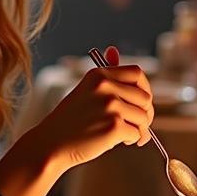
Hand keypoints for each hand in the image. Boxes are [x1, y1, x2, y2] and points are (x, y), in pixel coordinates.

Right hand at [34, 44, 154, 171]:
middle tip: (139, 124)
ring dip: (140, 129)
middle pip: (145, 97)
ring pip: (143, 116)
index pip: (137, 74)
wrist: (51, 144)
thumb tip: (114, 51)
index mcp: (99, 74)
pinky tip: (121, 141)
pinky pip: (137, 133)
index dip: (145, 88)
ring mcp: (110, 105)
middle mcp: (106, 86)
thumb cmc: (70, 120)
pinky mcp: (114, 125)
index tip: (142, 102)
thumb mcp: (85, 90)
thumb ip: (105, 76)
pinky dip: (133, 139)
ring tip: (128, 135)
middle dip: (145, 113)